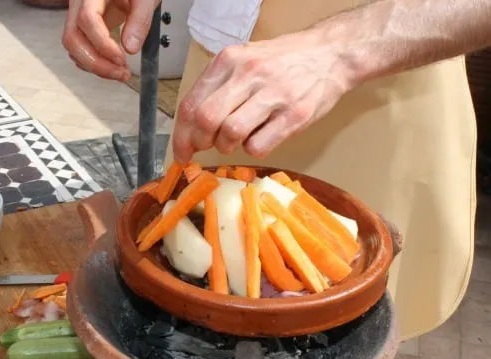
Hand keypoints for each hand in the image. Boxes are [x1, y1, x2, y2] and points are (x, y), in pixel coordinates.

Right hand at [63, 0, 159, 80]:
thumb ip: (141, 19)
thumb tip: (131, 48)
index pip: (87, 19)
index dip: (103, 44)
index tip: (122, 58)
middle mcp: (79, 4)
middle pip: (73, 38)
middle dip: (96, 63)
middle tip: (121, 73)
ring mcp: (78, 16)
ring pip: (73, 47)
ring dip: (95, 66)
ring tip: (120, 73)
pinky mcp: (83, 28)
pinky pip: (80, 49)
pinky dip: (94, 63)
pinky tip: (112, 67)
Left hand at [172, 33, 354, 163]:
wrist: (331, 54)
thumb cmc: (282, 61)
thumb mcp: (244, 60)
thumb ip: (217, 87)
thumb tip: (192, 126)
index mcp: (229, 60)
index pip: (191, 104)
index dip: (181, 135)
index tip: (182, 151)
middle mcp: (249, 74)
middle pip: (206, 120)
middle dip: (200, 142)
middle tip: (206, 147)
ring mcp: (273, 94)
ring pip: (230, 134)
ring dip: (226, 146)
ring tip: (235, 140)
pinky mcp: (294, 115)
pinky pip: (258, 146)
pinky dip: (252, 149)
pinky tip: (258, 137)